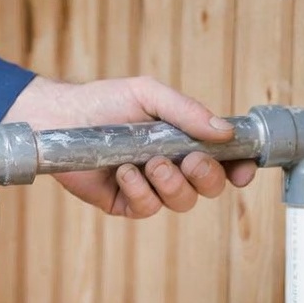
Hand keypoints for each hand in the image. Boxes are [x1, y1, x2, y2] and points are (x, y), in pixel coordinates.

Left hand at [2, 76, 256, 217]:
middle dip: (207, 176)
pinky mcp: (124, 202)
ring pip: (182, 202)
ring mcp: (148, 187)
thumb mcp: (147, 94)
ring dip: (172, 184)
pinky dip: (140, 191)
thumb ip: (186, 111)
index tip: (244, 168)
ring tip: (150, 163)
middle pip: (209, 187)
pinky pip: (146, 208)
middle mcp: (171, 166)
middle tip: (189, 159)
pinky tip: (123, 172)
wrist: (59, 116)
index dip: (239, 168)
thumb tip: (225, 131)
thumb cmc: (104, 101)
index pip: (224, 161)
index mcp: (184, 141)